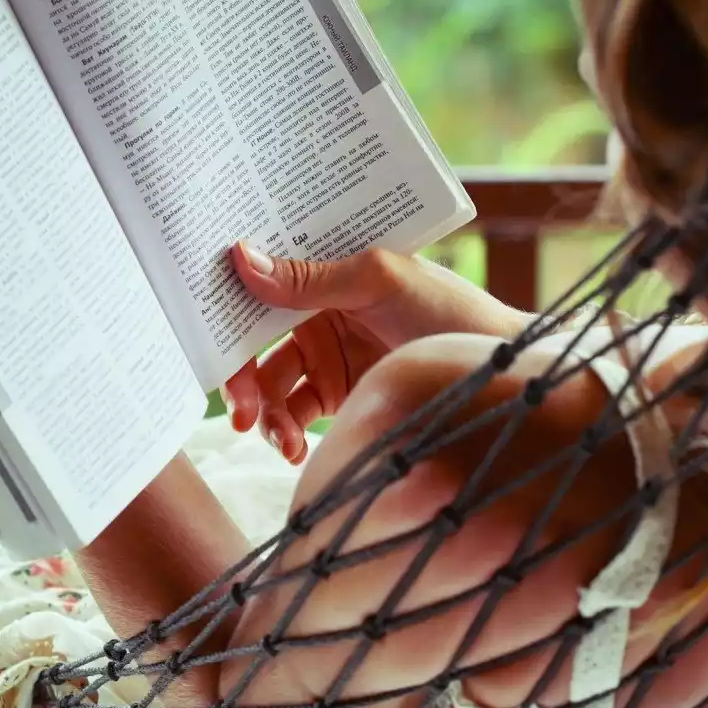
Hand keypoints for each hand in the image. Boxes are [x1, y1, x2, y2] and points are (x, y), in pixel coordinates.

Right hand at [222, 241, 531, 462]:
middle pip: (253, 345)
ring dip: (266, 415)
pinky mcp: (337, 396)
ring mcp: (325, 356)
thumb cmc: (450, 309)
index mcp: (322, 271)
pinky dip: (285, 433)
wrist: (499, 373)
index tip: (208, 343)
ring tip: (280, 442)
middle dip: (241, 381)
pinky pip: (292, 415)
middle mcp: (316, 312)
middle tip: (241, 414)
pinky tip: (293, 450)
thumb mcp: (380, 282)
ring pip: (270, 387)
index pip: (258, 287)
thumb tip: (240, 257)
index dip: (227, 311)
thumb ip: (310, 278)